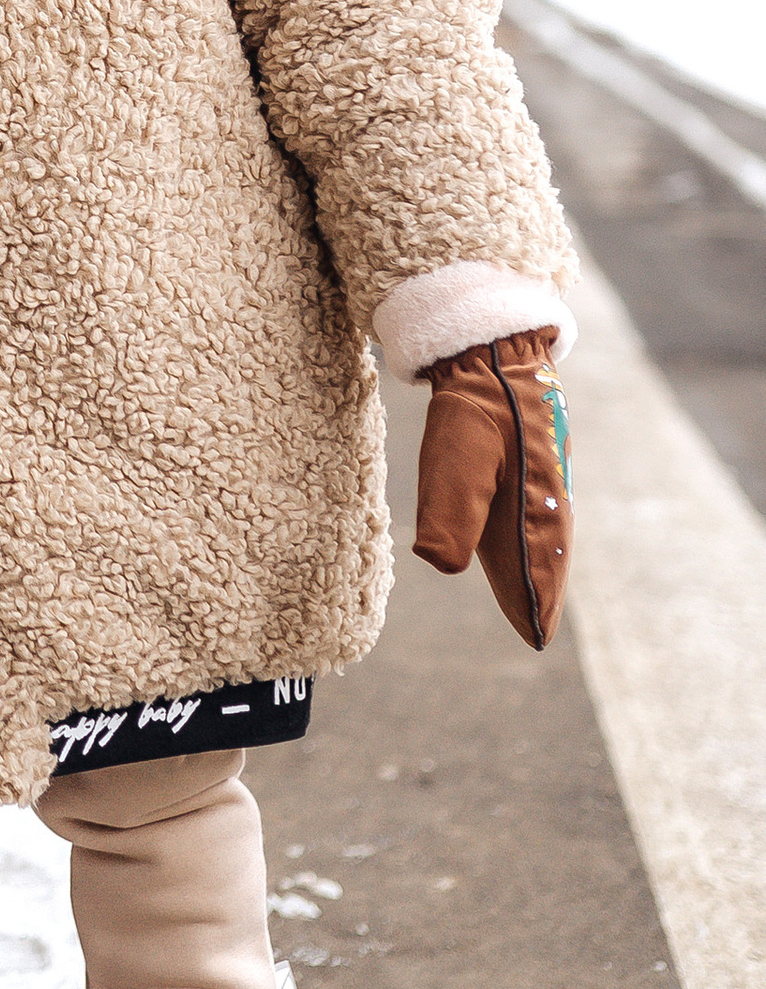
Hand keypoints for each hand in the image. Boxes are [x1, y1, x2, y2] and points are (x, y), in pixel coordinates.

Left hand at [412, 326, 570, 648]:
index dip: (535, 600)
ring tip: (538, 598)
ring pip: (547, 529)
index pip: (536, 564)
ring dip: (543, 564)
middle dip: (544, 590)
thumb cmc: (473, 407)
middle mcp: (548, 493)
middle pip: (549, 552)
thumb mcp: (456, 456)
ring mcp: (543, 473)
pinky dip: (537, 534)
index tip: (536, 638)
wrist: (492, 351)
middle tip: (539, 631)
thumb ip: (451, 509)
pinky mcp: (533, 456)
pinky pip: (539, 507)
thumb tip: (438, 563)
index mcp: (536, 503)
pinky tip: (527, 539)